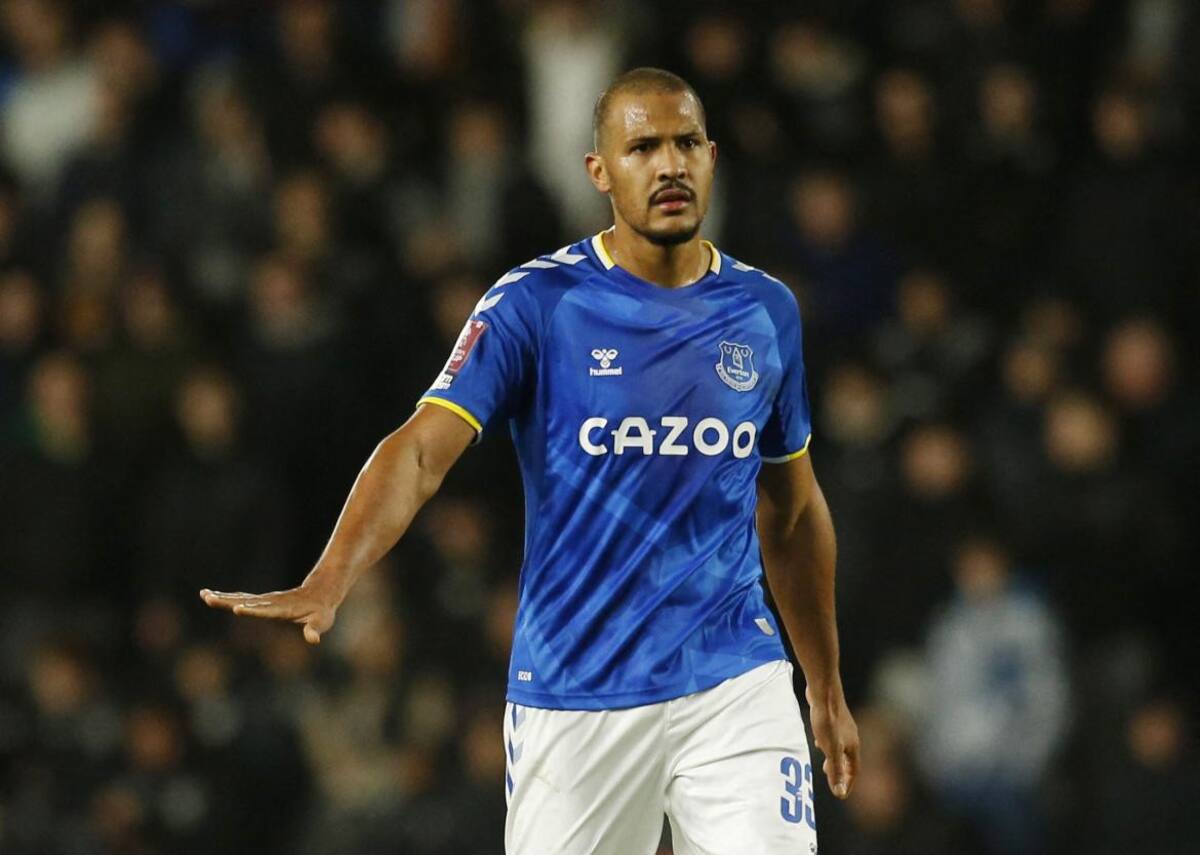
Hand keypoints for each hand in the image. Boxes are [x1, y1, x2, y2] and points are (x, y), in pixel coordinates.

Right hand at [199, 583, 337, 644]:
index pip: (266, 611)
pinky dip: (226, 597)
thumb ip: (315, 630)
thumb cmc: (322, 611)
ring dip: (222, 597)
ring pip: (240, 598)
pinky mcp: (262, 600)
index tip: (238, 609)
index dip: (253, 610)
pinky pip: (241, 597)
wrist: (321, 592)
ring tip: (204, 595)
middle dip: (228, 601)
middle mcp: (271, 603)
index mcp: (284, 609)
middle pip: (247, 601)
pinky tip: (211, 595)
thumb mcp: (322, 621)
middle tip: (209, 598)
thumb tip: (313, 639)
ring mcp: (266, 600)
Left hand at [806, 685, 859, 798]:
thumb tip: (839, 793)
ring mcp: (843, 726)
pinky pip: (834, 736)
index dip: (848, 783)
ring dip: (835, 759)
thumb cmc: (827, 720)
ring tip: (825, 764)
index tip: (842, 794)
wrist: (824, 691)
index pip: (854, 770)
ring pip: (842, 747)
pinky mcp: (834, 717)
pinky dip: (828, 745)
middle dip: (842, 772)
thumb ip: (835, 771)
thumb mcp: (830, 749)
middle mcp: (851, 736)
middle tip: (832, 781)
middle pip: (849, 759)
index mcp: (853, 746)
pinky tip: (818, 741)